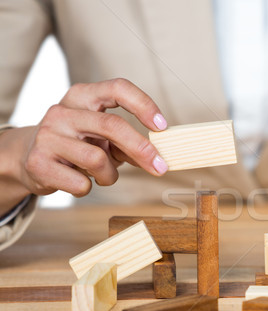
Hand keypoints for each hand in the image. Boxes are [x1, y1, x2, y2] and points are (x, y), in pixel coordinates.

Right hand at [0, 78, 168, 211]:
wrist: (28, 158)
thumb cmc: (77, 145)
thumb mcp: (102, 137)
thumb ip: (128, 143)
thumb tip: (159, 158)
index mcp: (82, 96)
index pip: (118, 88)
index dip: (143, 105)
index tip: (162, 126)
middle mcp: (63, 111)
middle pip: (112, 125)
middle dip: (141, 149)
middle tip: (160, 168)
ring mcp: (48, 136)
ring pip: (97, 159)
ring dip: (110, 175)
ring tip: (102, 175)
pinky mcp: (38, 162)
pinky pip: (81, 183)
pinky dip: (88, 188)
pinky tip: (79, 181)